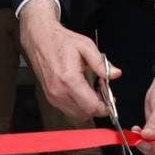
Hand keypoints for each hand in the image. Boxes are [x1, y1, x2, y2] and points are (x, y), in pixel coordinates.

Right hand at [18, 0, 115, 120]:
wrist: (40, 39)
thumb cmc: (61, 41)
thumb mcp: (85, 46)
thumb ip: (101, 63)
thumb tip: (115, 74)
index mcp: (69, 79)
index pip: (91, 106)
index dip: (105, 107)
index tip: (111, 99)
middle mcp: (59, 91)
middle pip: (85, 114)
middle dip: (98, 106)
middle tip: (103, 92)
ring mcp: (53, 96)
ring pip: (77, 114)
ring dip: (88, 107)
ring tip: (92, 90)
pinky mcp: (50, 97)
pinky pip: (69, 110)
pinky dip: (79, 106)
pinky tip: (82, 92)